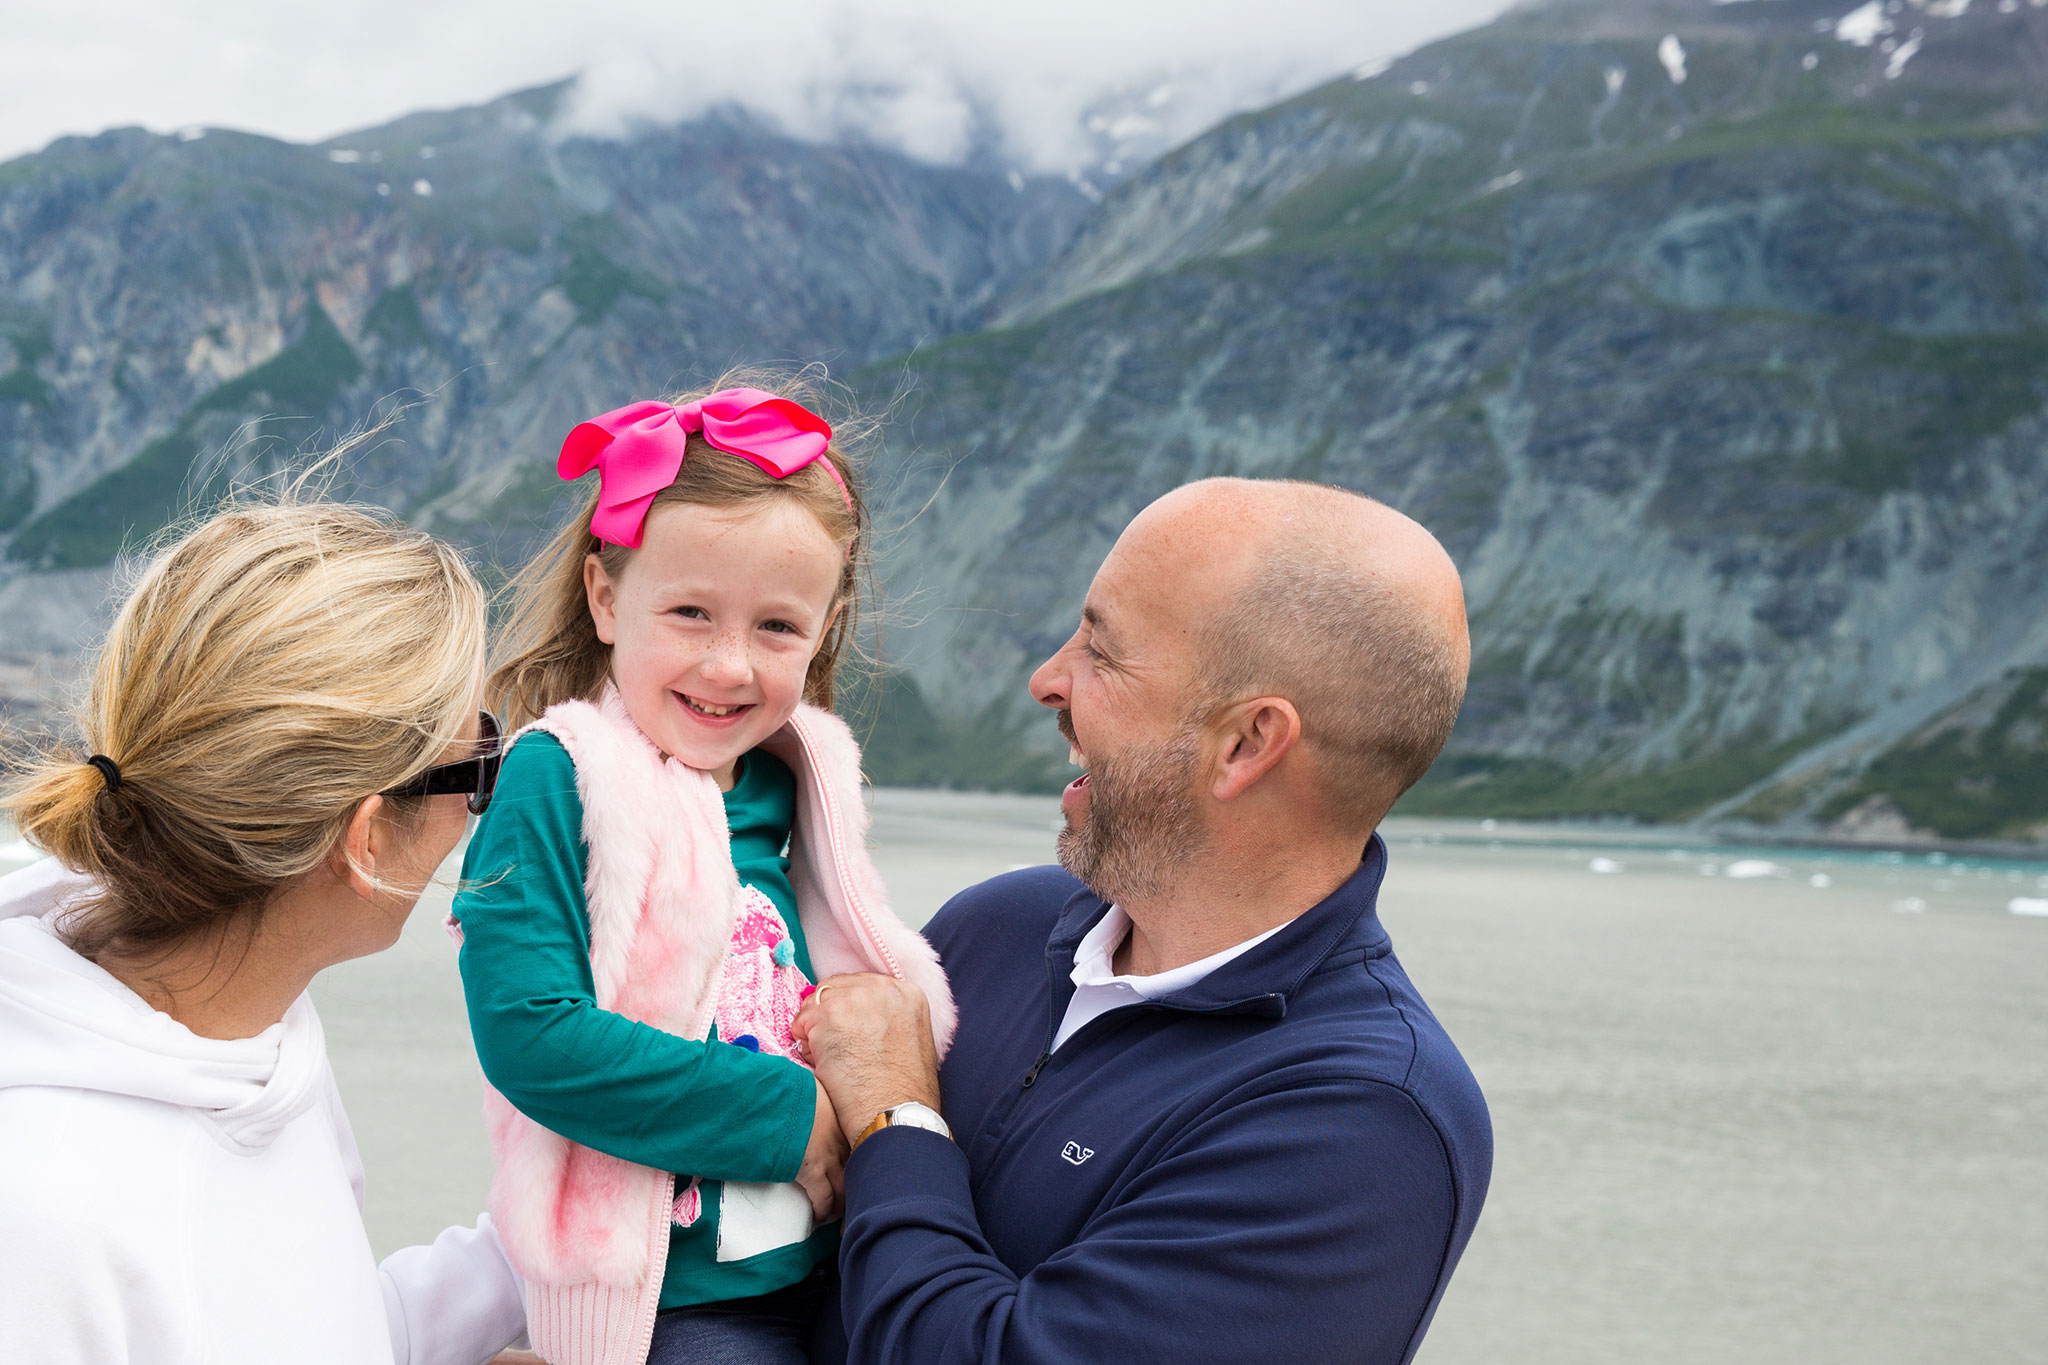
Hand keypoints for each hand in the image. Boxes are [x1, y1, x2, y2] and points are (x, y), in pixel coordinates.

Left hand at [791, 973, 941, 1144]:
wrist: (896, 1116)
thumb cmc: (906, 1092)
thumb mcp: (913, 1040)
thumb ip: (889, 1019)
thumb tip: (858, 1019)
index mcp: (907, 993)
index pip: (862, 986)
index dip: (849, 1011)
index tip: (849, 1034)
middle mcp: (883, 988)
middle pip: (836, 988)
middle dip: (830, 1017)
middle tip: (838, 1051)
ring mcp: (855, 999)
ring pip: (815, 1004)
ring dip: (816, 1031)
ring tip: (833, 1062)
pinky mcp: (829, 1015)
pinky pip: (801, 1023)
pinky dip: (805, 1046)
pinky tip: (825, 1067)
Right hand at [794, 1077, 847, 1221]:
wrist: (768, 1098)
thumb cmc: (783, 1090)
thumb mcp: (809, 1086)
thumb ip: (817, 1097)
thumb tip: (812, 1098)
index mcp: (841, 1116)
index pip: (860, 1145)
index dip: (858, 1162)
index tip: (855, 1172)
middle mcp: (841, 1137)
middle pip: (857, 1169)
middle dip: (854, 1186)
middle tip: (849, 1199)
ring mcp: (829, 1155)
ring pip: (844, 1188)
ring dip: (839, 1204)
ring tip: (833, 1214)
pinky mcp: (813, 1172)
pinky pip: (824, 1199)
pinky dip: (823, 1211)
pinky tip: (818, 1217)